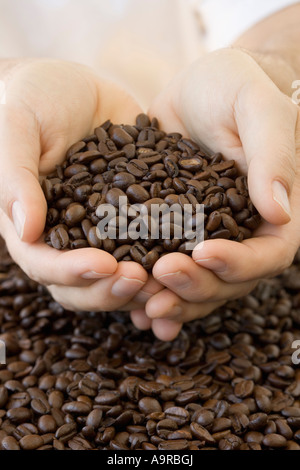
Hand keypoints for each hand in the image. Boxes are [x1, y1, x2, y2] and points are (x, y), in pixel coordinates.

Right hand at [0, 58, 147, 310]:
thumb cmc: (32, 99)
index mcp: (33, 225)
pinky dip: (167, 261)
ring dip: (143, 286)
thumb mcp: (16, 126)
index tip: (105, 265)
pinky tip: (191, 262)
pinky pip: (151, 246)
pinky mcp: (135, 217)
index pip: (45, 265)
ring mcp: (104, 231)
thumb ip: (15, 177)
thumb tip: (27, 230)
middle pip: (84, 285)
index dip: (72, 272)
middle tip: (142, 278)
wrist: (72, 86)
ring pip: (118, 277)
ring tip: (171, 278)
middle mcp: (69, 237)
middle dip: (111, 289)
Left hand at [130, 48, 299, 340]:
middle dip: (197, 286)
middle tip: (161, 276)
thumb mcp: (254, 106)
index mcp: (272, 210)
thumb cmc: (234, 86)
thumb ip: (272, 153)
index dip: (239, 262)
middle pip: (229, 280)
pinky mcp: (173, 233)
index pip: (269, 252)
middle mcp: (242, 232)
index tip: (203, 252)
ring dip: (173, 300)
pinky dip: (154, 293)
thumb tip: (279, 211)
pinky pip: (167, 270)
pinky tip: (133, 308)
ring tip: (143, 307)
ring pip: (198, 285)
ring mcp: (206, 236)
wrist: (198, 88)